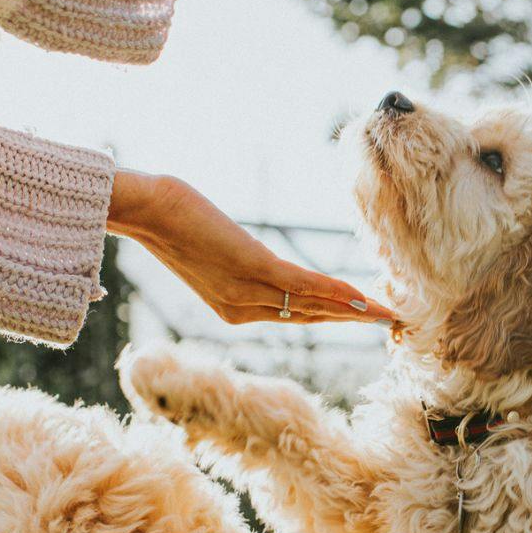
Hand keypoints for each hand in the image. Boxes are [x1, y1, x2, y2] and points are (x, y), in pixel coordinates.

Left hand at [109, 171, 396, 325]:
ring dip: (352, 312)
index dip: (329, 315)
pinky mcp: (251, 268)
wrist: (145, 210)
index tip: (359, 314)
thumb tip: (239, 247)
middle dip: (349, 320)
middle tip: (386, 322)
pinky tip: (357, 299)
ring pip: (310, 306)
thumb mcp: (204, 242)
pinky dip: (332, 294)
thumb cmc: (169, 216)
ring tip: (385, 316)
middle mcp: (241, 308)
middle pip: (307, 316)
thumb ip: (228, 253)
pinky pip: (300, 286)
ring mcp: (247, 290)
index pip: (291, 314)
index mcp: (231, 307)